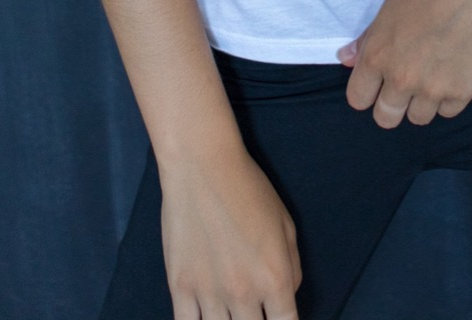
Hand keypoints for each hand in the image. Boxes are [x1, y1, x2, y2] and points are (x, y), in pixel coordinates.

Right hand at [159, 142, 302, 318]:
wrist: (203, 166)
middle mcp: (244, 293)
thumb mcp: (286, 224)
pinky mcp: (179, 287)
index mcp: (275, 278)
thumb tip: (285, 296)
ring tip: (229, 313)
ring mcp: (209, 293)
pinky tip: (203, 317)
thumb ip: (291, 268)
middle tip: (252, 312)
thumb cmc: (249, 188)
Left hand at [335, 0, 471, 128]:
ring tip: (433, 75)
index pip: (358, 99)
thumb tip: (346, 58)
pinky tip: (454, 72)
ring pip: (418, 118)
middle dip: (391, 105)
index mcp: (377, 56)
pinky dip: (449, 97)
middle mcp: (401, 78)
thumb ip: (368, 39)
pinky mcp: (462, 92)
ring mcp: (432, 89)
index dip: (366, 92)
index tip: (376, 83)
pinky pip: (448, 111)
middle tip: (405, 85)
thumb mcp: (390, 6)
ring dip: (422, 102)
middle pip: (386, 118)